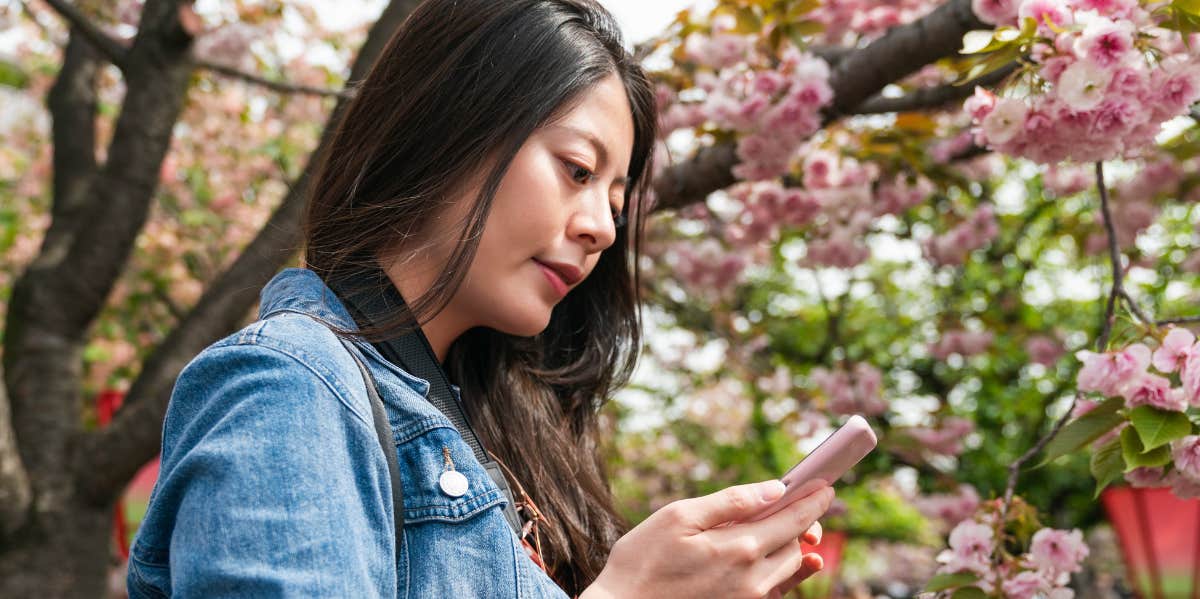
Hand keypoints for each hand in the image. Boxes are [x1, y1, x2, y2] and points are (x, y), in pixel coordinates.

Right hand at [582, 480, 834, 598]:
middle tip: (806, 501)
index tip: (826, 486)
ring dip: (795, 546)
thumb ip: (730, 502)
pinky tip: (792, 562)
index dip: (813, 500)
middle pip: (796, 544)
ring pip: (788, 569)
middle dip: (804, 521)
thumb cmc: (641, 561)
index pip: (793, 519)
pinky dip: (788, 574)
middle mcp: (752, 580)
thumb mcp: (679, 517)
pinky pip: (776, 592)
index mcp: (738, 548)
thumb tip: (773, 489)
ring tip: (794, 528)